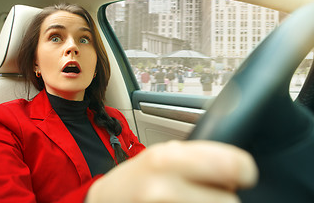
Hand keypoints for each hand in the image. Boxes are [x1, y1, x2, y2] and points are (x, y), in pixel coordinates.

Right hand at [86, 140, 257, 202]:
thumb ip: (198, 156)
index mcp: (170, 158)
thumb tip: (234, 165)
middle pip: (230, 201)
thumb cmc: (138, 177)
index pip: (234, 165)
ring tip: (193, 198)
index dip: (243, 171)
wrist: (110, 199)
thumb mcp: (165, 155)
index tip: (242, 175)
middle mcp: (165, 186)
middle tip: (212, 190)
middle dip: (226, 195)